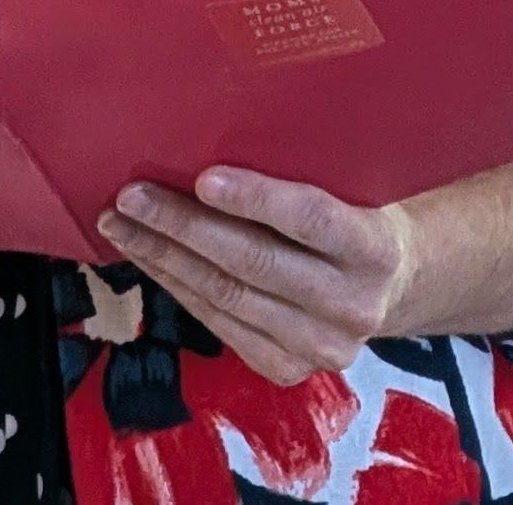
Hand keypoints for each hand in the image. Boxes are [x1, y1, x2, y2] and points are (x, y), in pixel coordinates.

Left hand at [95, 169, 418, 384]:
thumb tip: (216, 144)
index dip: (255, 199)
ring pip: (225, 297)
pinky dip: (178, 288)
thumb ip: (306, 177)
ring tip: (122, 226)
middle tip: (132, 197)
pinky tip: (151, 261)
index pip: (311, 219)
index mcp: (376, 249)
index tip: (202, 177)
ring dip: (164, 259)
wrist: (390, 287)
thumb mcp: (355, 190)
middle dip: (183, 227)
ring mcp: (319, 346)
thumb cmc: (358, 219)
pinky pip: (219, 323)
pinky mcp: (287, 368)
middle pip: (254, 263)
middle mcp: (353, 305)